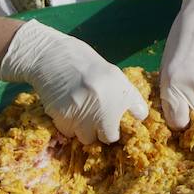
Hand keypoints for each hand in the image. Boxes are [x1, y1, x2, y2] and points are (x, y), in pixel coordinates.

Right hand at [0, 20, 148, 144]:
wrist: (52, 56)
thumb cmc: (86, 65)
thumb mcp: (114, 76)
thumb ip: (129, 98)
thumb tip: (141, 117)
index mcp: (121, 95)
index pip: (124, 128)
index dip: (116, 127)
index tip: (112, 122)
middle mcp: (103, 107)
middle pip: (106, 137)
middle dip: (101, 131)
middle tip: (95, 117)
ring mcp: (82, 115)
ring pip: (86, 137)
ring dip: (84, 129)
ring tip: (80, 110)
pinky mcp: (62, 118)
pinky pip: (68, 132)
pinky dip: (68, 124)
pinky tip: (67, 107)